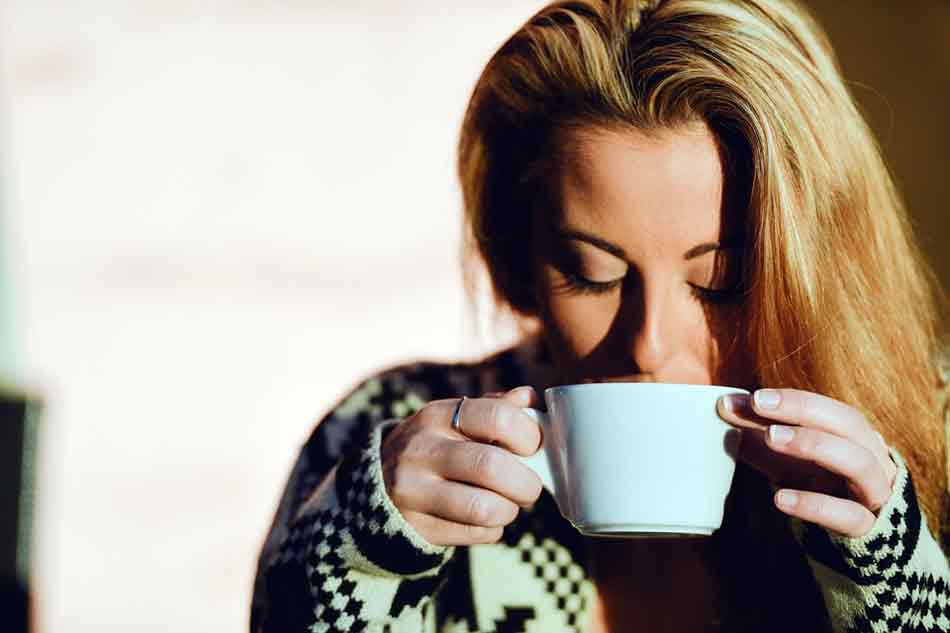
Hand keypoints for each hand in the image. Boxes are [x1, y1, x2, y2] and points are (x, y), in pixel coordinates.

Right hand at [380, 386, 543, 545]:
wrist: (379, 483)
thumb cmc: (437, 445)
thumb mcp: (456, 418)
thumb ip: (495, 407)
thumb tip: (531, 399)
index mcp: (437, 415)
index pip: (497, 417)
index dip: (529, 435)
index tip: (534, 448)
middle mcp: (421, 450)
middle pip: (491, 466)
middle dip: (525, 482)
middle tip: (529, 486)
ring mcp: (414, 491)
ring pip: (484, 508)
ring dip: (509, 510)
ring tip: (507, 503)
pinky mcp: (416, 526)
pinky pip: (474, 533)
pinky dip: (492, 529)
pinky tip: (485, 518)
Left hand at [716, 388, 897, 537]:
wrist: (856, 546)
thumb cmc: (819, 490)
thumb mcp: (788, 461)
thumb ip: (759, 434)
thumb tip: (725, 405)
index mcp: (855, 438)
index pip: (829, 409)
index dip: (795, 400)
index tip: (754, 398)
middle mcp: (873, 458)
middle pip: (849, 424)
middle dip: (804, 410)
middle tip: (759, 405)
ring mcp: (875, 494)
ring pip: (858, 462)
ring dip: (814, 444)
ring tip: (770, 437)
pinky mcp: (869, 530)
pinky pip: (849, 515)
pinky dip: (814, 504)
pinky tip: (780, 498)